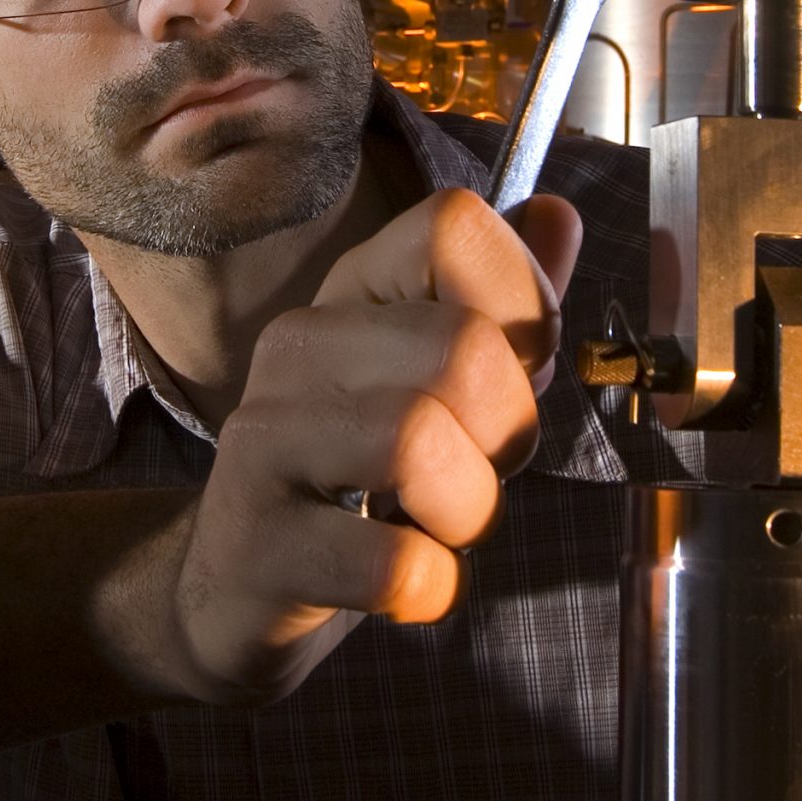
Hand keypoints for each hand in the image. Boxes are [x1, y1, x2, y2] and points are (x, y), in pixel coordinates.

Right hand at [162, 188, 582, 703]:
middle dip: (507, 428)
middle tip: (478, 467)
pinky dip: (432, 584)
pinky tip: (411, 583)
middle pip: (462, 346)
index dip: (522, 302)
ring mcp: (263, 438)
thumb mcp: (440, 379)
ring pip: (417, 442)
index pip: (453, 226)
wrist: (240, 587)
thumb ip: (507, 304)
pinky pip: (391, 563)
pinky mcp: (255, 543)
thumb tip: (561, 213)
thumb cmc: (364, 472)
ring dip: (468, 509)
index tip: (512, 371)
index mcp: (353, 288)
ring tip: (440, 523)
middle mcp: (298, 342)